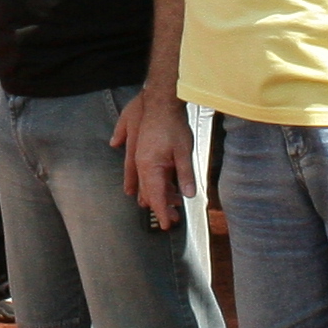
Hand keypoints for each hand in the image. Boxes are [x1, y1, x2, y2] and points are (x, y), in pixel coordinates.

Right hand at [113, 96, 191, 228]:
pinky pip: (143, 173)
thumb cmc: (172, 124)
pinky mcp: (141, 151)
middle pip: (149, 192)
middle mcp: (140, 165)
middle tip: (174, 217)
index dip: (162, 213)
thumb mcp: (184, 152)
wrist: (160, 101)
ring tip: (171, 202)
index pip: (156, 197)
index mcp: (150, 167)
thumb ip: (186, 175)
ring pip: (145, 184)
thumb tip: (189, 194)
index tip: (168, 225)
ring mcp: (139, 157)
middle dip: (161, 206)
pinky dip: (152, 182)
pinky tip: (159, 185)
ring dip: (157, 194)